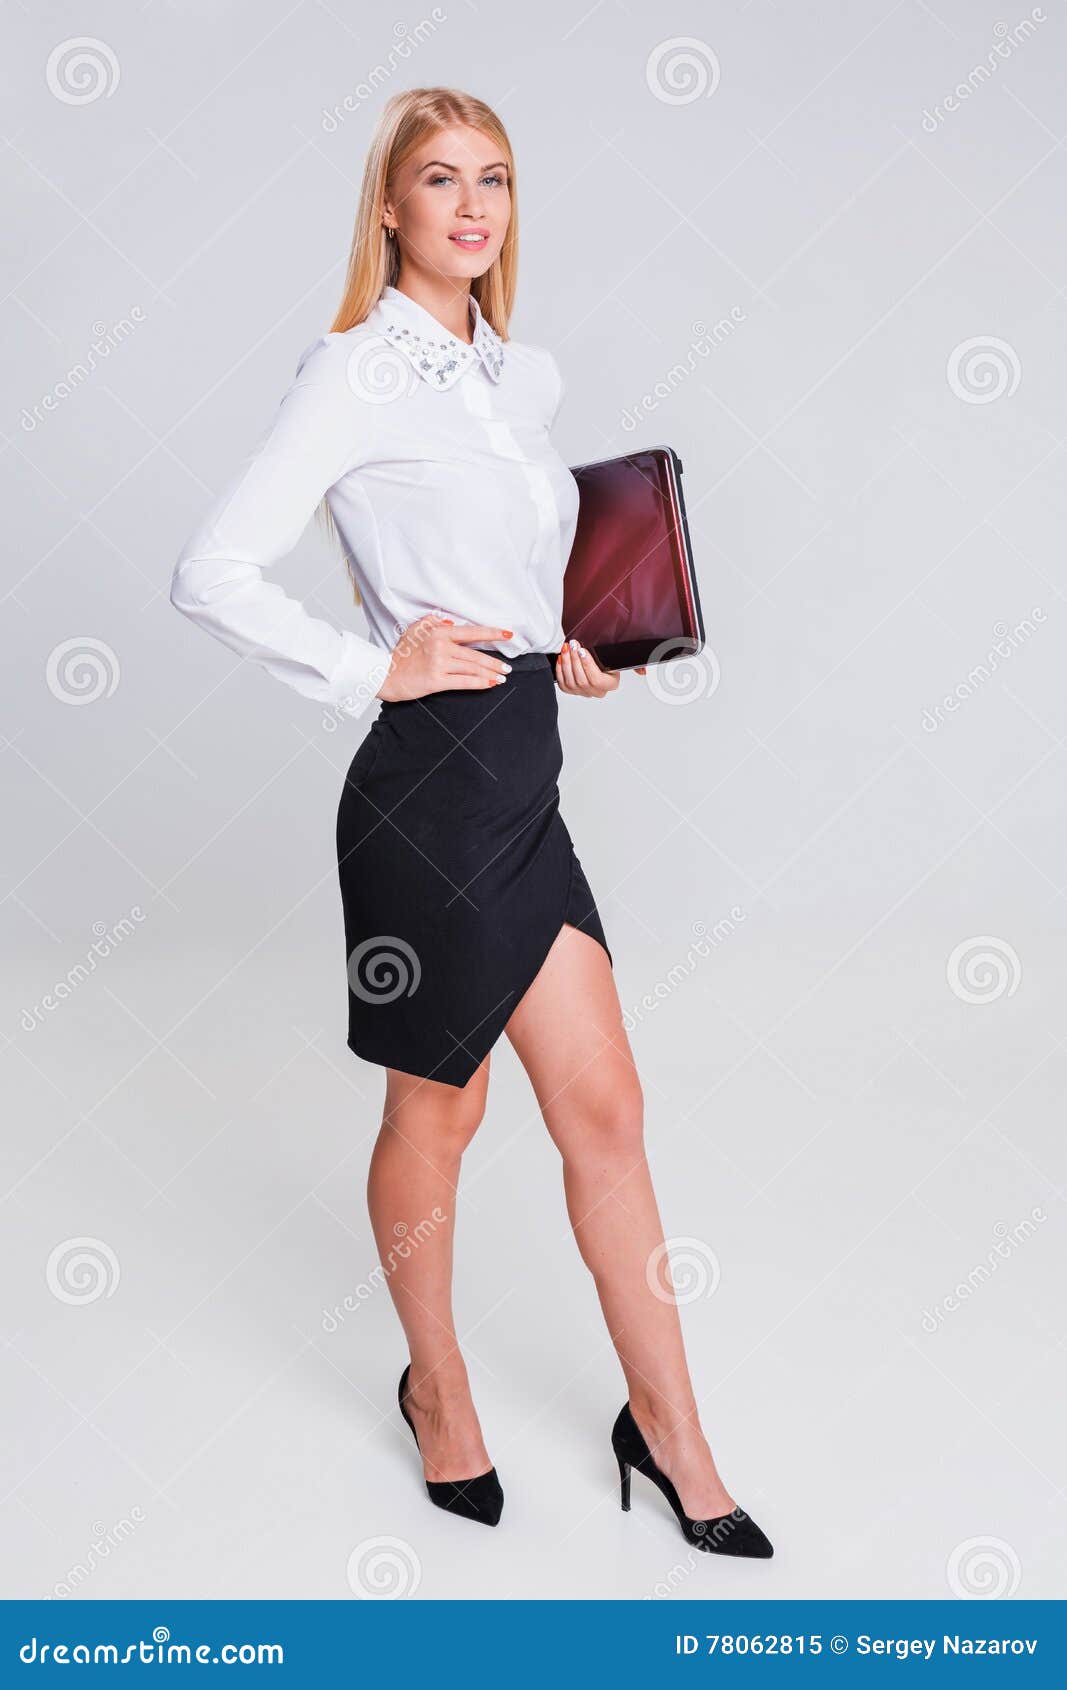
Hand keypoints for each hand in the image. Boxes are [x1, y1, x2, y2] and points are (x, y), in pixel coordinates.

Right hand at [377, 615, 512, 700]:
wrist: (386, 675)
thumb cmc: (401, 654)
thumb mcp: (414, 630)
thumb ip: (433, 623)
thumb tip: (452, 623)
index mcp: (438, 632)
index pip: (471, 632)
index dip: (492, 634)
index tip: (507, 635)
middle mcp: (440, 646)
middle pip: (475, 654)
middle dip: (495, 661)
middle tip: (507, 667)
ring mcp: (439, 664)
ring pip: (472, 668)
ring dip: (490, 673)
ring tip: (502, 677)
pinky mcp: (436, 680)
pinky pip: (464, 682)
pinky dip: (479, 683)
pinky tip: (489, 684)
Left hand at [555, 639, 643, 695]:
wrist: (592, 658)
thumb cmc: (606, 658)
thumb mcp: (620, 658)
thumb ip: (635, 664)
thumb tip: (643, 671)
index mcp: (609, 684)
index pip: (597, 680)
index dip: (588, 666)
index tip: (583, 651)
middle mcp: (596, 691)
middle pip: (582, 680)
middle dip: (575, 661)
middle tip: (572, 645)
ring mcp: (582, 692)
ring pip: (572, 681)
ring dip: (567, 663)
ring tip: (566, 649)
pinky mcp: (571, 690)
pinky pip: (563, 683)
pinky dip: (560, 670)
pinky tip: (562, 658)